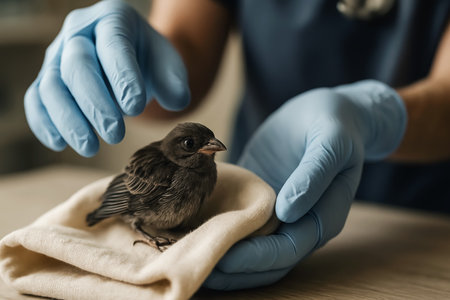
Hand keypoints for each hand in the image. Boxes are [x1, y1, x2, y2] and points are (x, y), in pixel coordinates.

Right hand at [25, 0, 189, 156]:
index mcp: (113, 19)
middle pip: (77, 65)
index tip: (135, 108)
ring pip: (51, 85)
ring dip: (68, 120)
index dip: (122, 77)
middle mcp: (79, 33)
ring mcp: (58, 55)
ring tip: (90, 148)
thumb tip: (176, 101)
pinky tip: (59, 144)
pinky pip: (36, 99)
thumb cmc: (149, 60)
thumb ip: (174, 80)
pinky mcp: (47, 79)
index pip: (113, 44)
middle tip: (115, 135)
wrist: (130, 60)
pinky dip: (43, 123)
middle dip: (95, 104)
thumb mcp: (168, 64)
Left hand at [204, 80, 406, 289]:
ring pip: (252, 246)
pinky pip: (240, 219)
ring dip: (223, 254)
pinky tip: (192, 229)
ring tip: (187, 254)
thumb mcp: (330, 140)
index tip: (222, 257)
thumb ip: (313, 175)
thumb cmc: (334, 122)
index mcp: (322, 216)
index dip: (256, 258)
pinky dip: (219, 228)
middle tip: (195, 262)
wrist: (327, 111)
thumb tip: (286, 212)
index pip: (288, 249)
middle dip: (234, 265)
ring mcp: (279, 213)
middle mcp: (301, 222)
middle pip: (267, 259)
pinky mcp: (260, 199)